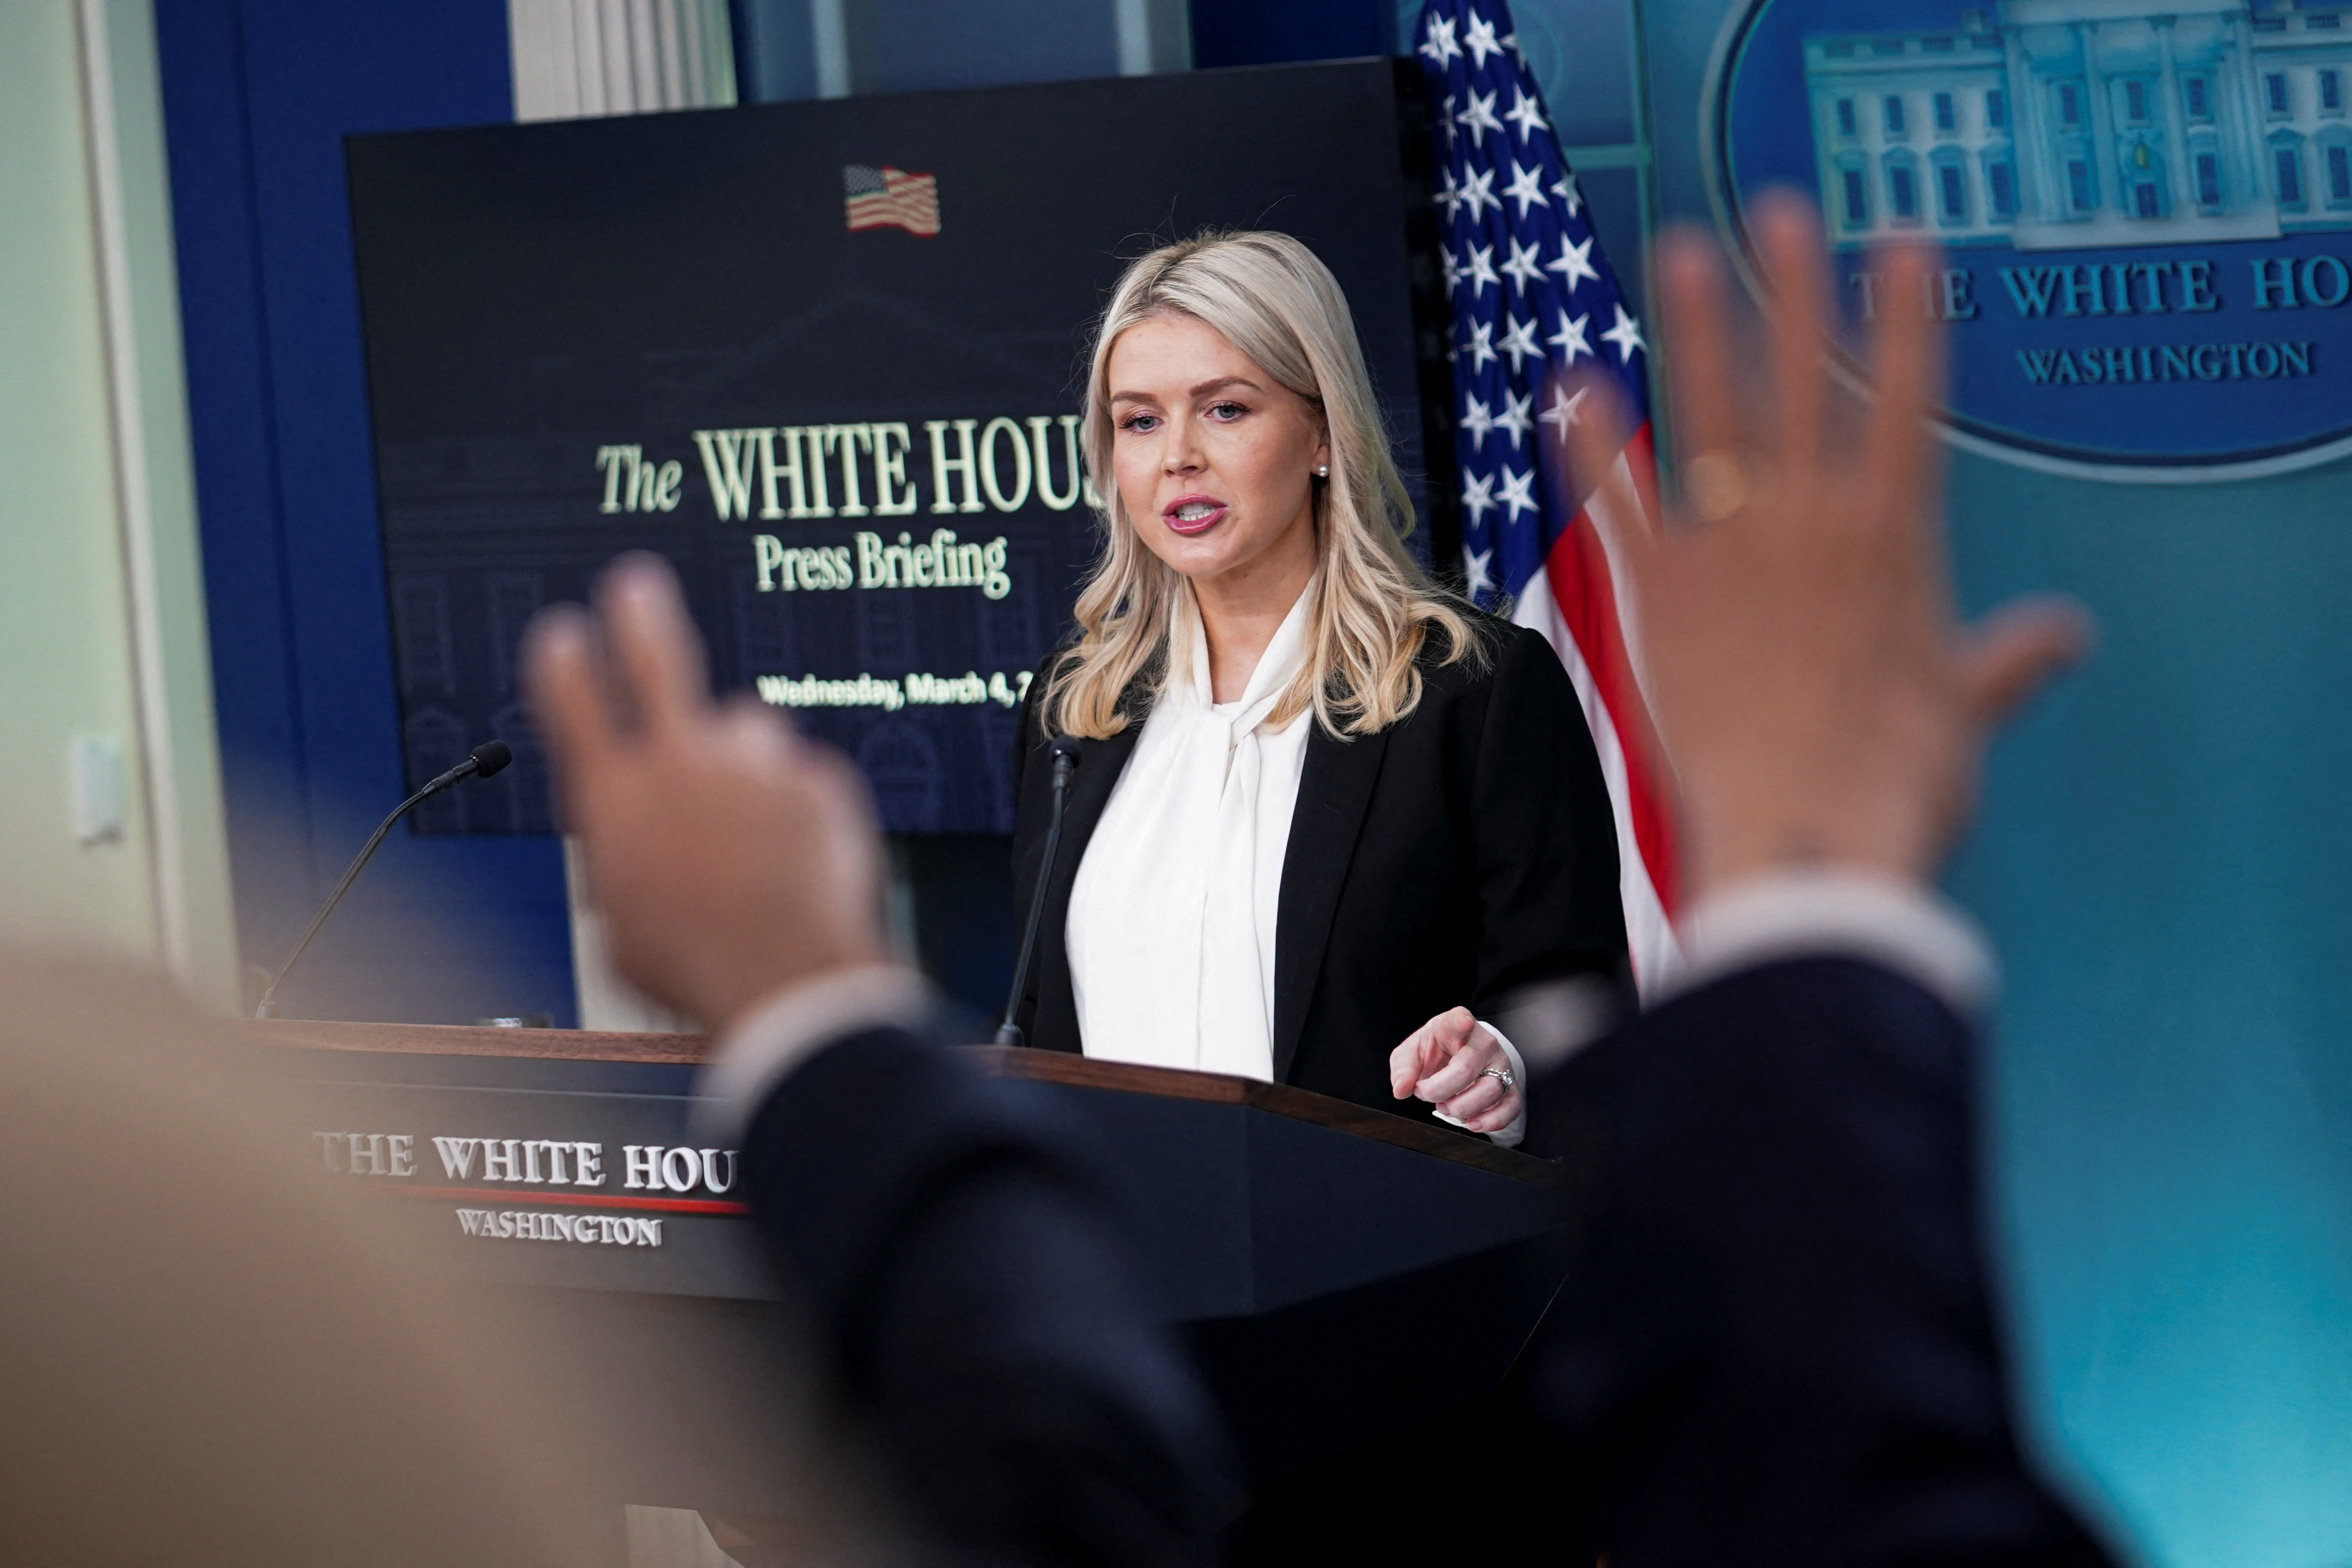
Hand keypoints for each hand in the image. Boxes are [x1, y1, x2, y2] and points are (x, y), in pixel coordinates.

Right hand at [523, 554, 888, 1031]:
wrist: (786, 979)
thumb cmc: (694, 966)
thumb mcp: (623, 919)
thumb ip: (627, 858)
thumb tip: (639, 848)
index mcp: (614, 798)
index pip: (573, 701)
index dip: (563, 661)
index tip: (561, 632)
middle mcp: (681, 762)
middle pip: (658, 658)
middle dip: (641, 616)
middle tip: (636, 585)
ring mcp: (754, 763)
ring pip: (750, 735)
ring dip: (748, 770)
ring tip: (756, 840)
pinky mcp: (818, 779)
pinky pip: (803, 781)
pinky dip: (800, 812)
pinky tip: (799, 861)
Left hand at [1388, 1006, 1520, 1132]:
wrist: (1455, 1058)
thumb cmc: (1434, 1051)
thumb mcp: (1410, 1053)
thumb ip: (1403, 1069)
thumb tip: (1401, 1089)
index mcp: (1454, 1024)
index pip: (1459, 1020)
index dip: (1461, 1022)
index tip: (1463, 1023)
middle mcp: (1483, 1041)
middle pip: (1466, 1069)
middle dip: (1440, 1091)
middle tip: (1427, 1094)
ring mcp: (1501, 1063)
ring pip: (1490, 1090)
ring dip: (1462, 1108)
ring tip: (1447, 1107)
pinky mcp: (1510, 1085)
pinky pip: (1510, 1106)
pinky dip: (1492, 1121)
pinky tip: (1473, 1123)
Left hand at [1564, 191, 2088, 903]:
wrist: (1814, 843)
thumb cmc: (1896, 788)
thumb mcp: (1963, 713)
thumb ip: (2004, 659)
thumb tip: (2064, 635)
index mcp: (1896, 539)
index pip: (1906, 400)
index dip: (1901, 318)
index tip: (1897, 246)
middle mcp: (1816, 525)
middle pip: (1805, 383)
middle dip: (1794, 292)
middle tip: (1776, 211)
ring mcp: (1737, 555)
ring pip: (1713, 417)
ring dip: (1697, 330)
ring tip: (1680, 252)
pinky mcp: (1663, 600)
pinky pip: (1622, 507)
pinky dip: (1593, 448)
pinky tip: (1567, 389)